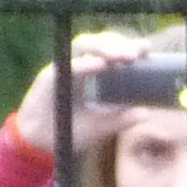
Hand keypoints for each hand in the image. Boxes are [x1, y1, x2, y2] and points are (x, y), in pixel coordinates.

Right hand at [0, 31, 154, 163]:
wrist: (39, 144)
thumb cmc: (71, 130)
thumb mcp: (102, 126)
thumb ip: (122, 118)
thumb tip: (146, 112)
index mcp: (94, 72)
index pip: (112, 50)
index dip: (128, 46)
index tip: (146, 49)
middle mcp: (79, 65)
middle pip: (100, 42)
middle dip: (120, 43)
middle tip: (138, 53)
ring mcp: (64, 68)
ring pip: (83, 44)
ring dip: (105, 47)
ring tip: (124, 56)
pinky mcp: (48, 78)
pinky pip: (68, 67)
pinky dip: (85, 64)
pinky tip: (101, 65)